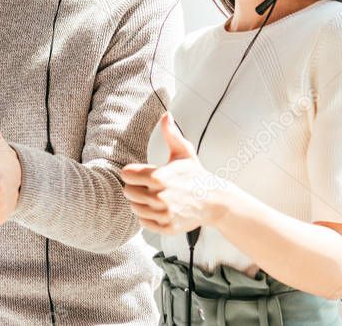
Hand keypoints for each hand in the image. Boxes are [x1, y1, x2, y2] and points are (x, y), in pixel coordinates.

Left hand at [120, 113, 227, 234]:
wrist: (215, 200)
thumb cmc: (196, 175)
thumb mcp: (184, 152)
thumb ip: (171, 134)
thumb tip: (166, 115)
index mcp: (158, 177)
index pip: (126, 175)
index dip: (132, 173)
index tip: (140, 173)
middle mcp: (159, 197)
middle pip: (128, 192)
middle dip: (134, 187)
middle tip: (147, 185)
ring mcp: (163, 214)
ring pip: (134, 208)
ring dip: (140, 203)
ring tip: (153, 196)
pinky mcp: (167, 227)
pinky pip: (144, 223)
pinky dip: (148, 217)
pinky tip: (158, 208)